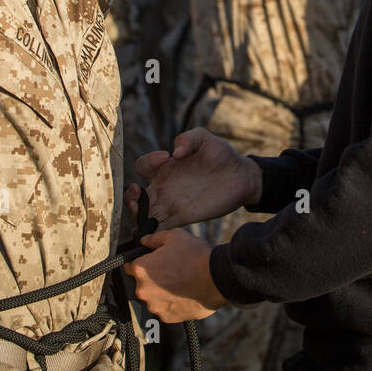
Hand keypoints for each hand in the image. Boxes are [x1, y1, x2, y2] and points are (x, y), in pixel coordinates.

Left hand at [123, 229, 226, 322]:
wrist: (218, 279)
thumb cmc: (196, 255)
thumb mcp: (174, 236)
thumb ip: (154, 239)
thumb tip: (144, 240)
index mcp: (141, 269)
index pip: (128, 265)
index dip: (140, 261)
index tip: (151, 260)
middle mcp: (143, 290)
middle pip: (141, 283)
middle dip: (152, 277)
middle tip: (171, 270)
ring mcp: (155, 306)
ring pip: (153, 297)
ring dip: (161, 291)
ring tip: (180, 283)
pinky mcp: (167, 317)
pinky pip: (165, 309)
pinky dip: (171, 303)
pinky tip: (184, 293)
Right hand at [124, 127, 260, 228]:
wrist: (241, 176)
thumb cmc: (221, 154)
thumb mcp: (204, 139)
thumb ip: (188, 139)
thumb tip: (175, 153)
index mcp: (165, 167)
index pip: (142, 166)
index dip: (148, 162)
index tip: (165, 157)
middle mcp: (164, 187)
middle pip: (136, 197)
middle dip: (130, 198)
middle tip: (138, 193)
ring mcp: (172, 204)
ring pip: (144, 215)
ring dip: (137, 216)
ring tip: (143, 213)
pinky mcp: (183, 218)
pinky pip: (162, 228)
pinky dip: (152, 231)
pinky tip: (151, 230)